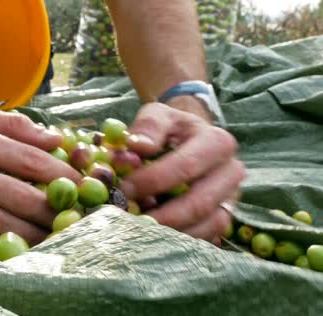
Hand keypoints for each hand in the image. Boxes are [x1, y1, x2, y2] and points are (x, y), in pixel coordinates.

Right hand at [0, 106, 80, 253]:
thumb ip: (10, 124)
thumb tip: (54, 138)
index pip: (24, 157)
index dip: (57, 174)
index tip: (80, 186)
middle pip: (14, 194)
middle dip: (50, 210)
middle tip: (73, 219)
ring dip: (28, 234)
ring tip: (52, 238)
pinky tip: (15, 251)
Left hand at [120, 102, 244, 242]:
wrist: (189, 140)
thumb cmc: (170, 130)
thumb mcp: (158, 115)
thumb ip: (148, 125)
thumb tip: (138, 146)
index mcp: (217, 142)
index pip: (186, 166)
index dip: (153, 180)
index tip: (124, 188)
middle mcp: (231, 172)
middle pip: (198, 203)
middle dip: (160, 215)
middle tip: (128, 218)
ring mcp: (231, 199)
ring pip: (204, 225)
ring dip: (169, 232)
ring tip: (137, 229)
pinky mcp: (224, 219)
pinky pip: (204, 238)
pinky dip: (177, 240)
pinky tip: (152, 235)